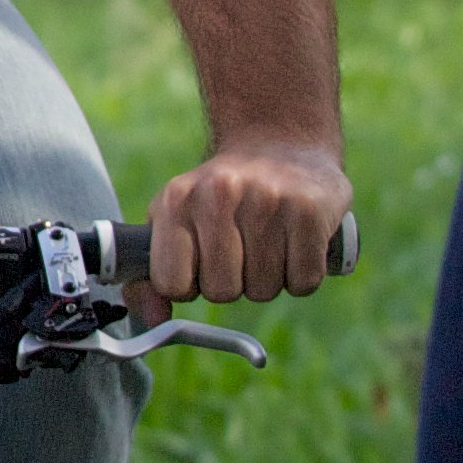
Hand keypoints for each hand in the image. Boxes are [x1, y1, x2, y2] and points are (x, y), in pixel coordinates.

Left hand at [138, 137, 351, 318]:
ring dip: (267, 278)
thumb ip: (152, 275)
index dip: (188, 286)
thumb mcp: (174, 221)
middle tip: (240, 251)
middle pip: (221, 292)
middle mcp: (219, 194)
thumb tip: (154, 318)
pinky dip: (301, 274)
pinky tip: (294, 242)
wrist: (280, 143)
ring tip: (267, 241)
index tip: (199, 266)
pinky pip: (303, 281)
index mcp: (177, 199)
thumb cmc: (219, 197)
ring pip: (263, 290)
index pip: (172, 283)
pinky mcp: (310, 211)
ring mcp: (268, 200)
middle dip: (232, 283)